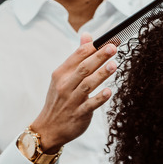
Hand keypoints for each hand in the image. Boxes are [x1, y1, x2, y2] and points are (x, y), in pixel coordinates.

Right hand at [29, 33, 116, 151]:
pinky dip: (99, 98)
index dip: (93, 47)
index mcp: (61, 74)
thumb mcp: (62, 77)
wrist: (48, 128)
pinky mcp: (79, 114)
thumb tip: (87, 36)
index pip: (77, 56)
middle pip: (84, 68)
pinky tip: (109, 92)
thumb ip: (77, 57)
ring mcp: (71, 100)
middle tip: (112, 48)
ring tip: (114, 65)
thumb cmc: (59, 99)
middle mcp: (65, 85)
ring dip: (101, 74)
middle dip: (98, 57)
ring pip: (87, 85)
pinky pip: (90, 105)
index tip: (108, 40)